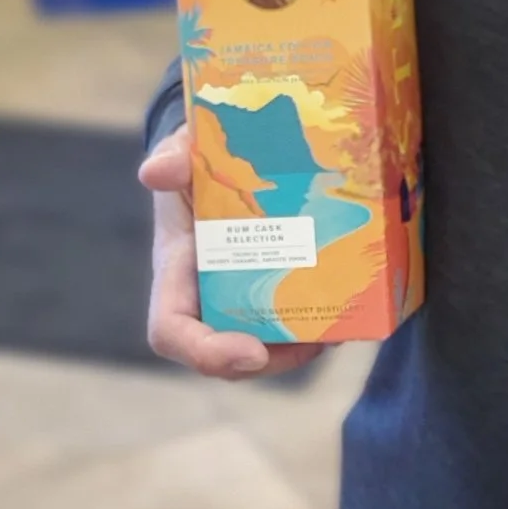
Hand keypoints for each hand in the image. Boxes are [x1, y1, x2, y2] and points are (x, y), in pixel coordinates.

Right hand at [140, 124, 322, 379]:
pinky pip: (296, 321)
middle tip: (317, 342)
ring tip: (341, 327)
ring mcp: (241, 298)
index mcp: (177, 271)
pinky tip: (352, 306)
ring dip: (306, 345)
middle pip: (230, 355)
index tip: (251, 352)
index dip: (205, 353)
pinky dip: (322, 322)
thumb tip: (155, 172)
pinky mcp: (275, 289)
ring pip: (270, 345)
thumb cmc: (198, 159)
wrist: (227, 156)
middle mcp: (206, 295)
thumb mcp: (185, 150)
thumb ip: (174, 156)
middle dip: (275, 358)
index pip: (171, 330)